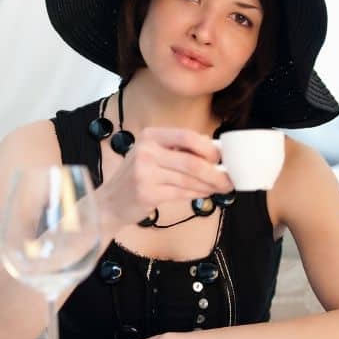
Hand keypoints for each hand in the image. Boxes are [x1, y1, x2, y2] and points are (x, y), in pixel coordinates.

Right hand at [96, 127, 232, 231]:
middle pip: (191, 161)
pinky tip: (205, 194)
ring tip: (220, 187)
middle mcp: (146, 151)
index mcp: (150, 136)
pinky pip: (181, 193)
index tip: (221, 157)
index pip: (187, 136)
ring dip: (209, 185)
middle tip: (228, 178)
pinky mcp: (147, 193)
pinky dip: (197, 194)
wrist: (109, 202)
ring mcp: (144, 173)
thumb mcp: (152, 154)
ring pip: (188, 179)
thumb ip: (178, 150)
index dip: (208, 147)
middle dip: (215, 171)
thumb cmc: (136, 178)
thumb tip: (213, 149)